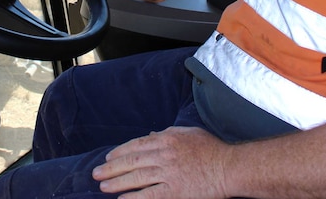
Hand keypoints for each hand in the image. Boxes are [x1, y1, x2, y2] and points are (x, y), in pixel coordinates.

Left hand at [92, 126, 230, 198]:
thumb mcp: (188, 133)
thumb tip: (150, 137)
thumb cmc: (211, 149)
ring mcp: (168, 174)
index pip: (136, 145)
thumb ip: (168, 133)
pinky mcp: (175, 191)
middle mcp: (164, 155)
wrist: (229, 167)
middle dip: (111, 168)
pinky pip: (149, 195)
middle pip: (131, 161)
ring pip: (136, 178)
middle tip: (96, 173)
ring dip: (116, 182)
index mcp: (167, 139)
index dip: (119, 152)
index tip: (108, 158)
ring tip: (103, 186)